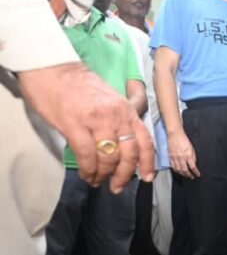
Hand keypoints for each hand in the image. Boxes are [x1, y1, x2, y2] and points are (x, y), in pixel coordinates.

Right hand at [18, 62, 154, 191]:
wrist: (51, 68)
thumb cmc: (78, 85)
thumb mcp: (109, 98)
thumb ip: (119, 120)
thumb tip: (122, 146)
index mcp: (126, 110)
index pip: (145, 141)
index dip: (147, 163)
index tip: (146, 178)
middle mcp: (116, 116)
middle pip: (129, 154)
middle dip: (124, 175)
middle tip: (116, 187)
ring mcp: (96, 121)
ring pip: (108, 157)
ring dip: (103, 174)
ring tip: (97, 181)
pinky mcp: (75, 125)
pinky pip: (87, 155)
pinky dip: (88, 170)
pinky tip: (86, 175)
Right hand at [167, 129, 199, 178]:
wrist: (175, 135)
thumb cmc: (183, 140)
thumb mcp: (192, 148)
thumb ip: (193, 157)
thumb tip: (194, 164)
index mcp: (188, 155)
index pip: (193, 167)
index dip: (196, 172)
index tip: (197, 174)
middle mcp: (181, 158)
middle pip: (185, 170)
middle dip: (189, 175)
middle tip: (191, 177)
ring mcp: (175, 158)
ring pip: (179, 170)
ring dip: (183, 174)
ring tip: (186, 175)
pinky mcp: (170, 158)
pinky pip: (173, 167)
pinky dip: (176, 171)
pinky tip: (178, 172)